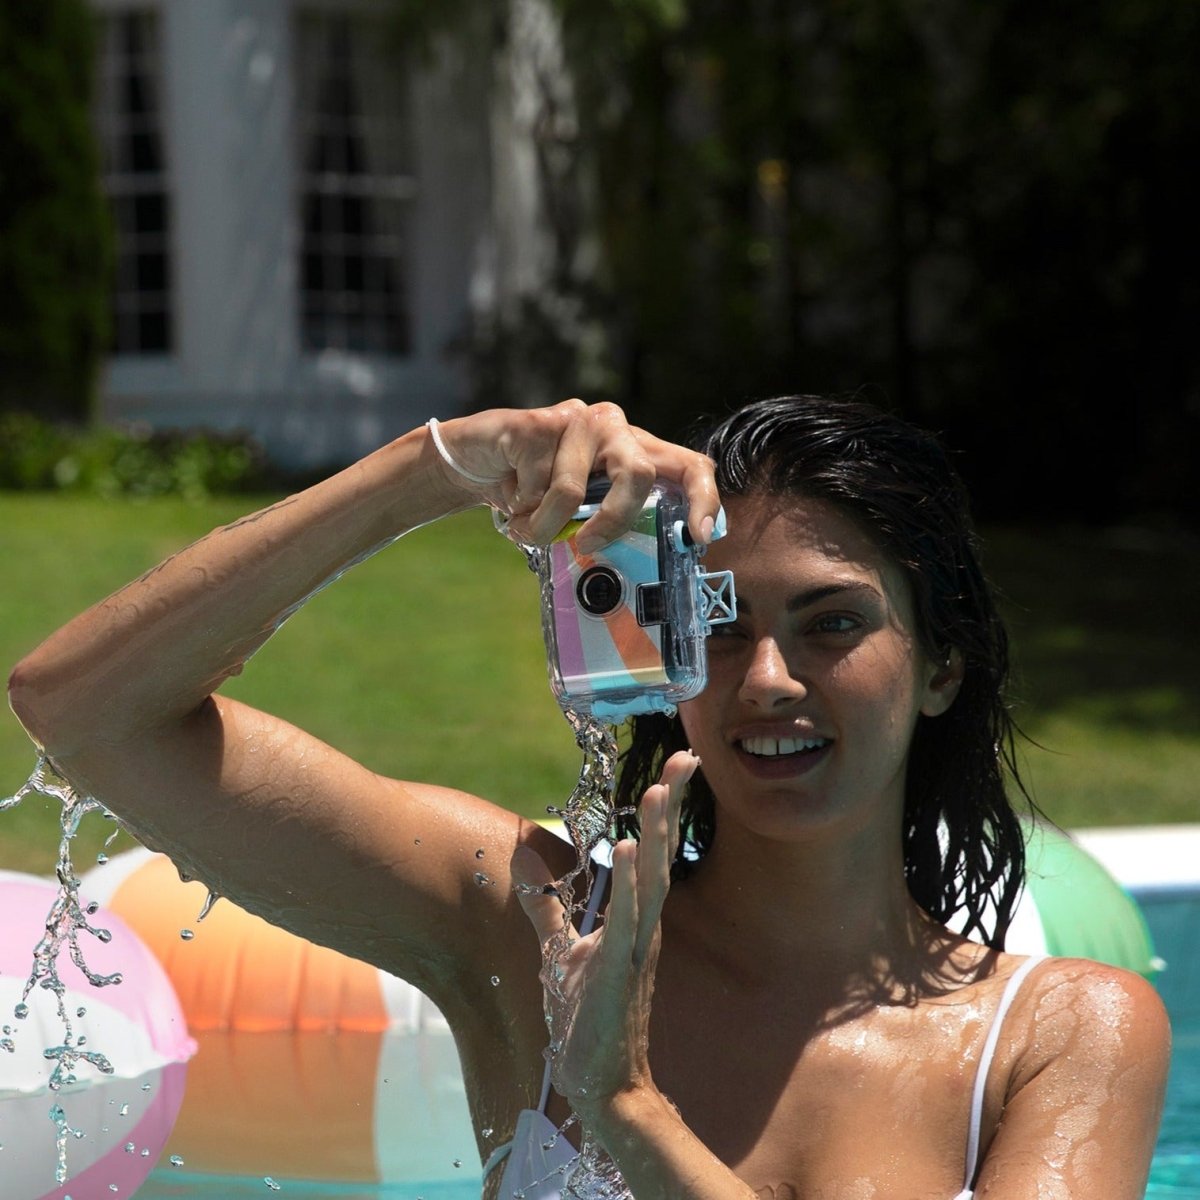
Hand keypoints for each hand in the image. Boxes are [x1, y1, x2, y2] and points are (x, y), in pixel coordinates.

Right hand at [428, 401, 719, 552]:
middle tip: (587, 544)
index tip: (698, 537)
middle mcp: (614, 428)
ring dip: (543, 524)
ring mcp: (577, 419)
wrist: (472, 463)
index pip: (689, 466)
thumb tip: (642, 574)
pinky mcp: (538, 421)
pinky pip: (535, 484)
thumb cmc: (534, 493)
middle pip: (638, 474)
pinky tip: (510, 496)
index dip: (702, 500)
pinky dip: (520, 508)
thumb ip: (610, 525)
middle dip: (613, 520)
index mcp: (636, 451)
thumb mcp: (580, 514)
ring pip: (572, 492)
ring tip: (527, 524)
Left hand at [511, 750, 698, 1118]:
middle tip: (687, 755)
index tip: (676, 765)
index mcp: (635, 918)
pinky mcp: (617, 970)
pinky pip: (625, 920)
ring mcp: (635, 948)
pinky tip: (627, 849)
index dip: (663, 808)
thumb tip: (522, 859)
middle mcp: (644, 926)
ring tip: (658, 789)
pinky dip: (627, 883)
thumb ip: (545, 904)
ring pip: (651, 879)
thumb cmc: (587, 1018)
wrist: (602, 1082)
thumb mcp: (561, 951)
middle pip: (660, 853)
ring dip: (654, 834)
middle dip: (672, 804)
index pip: (650, 850)